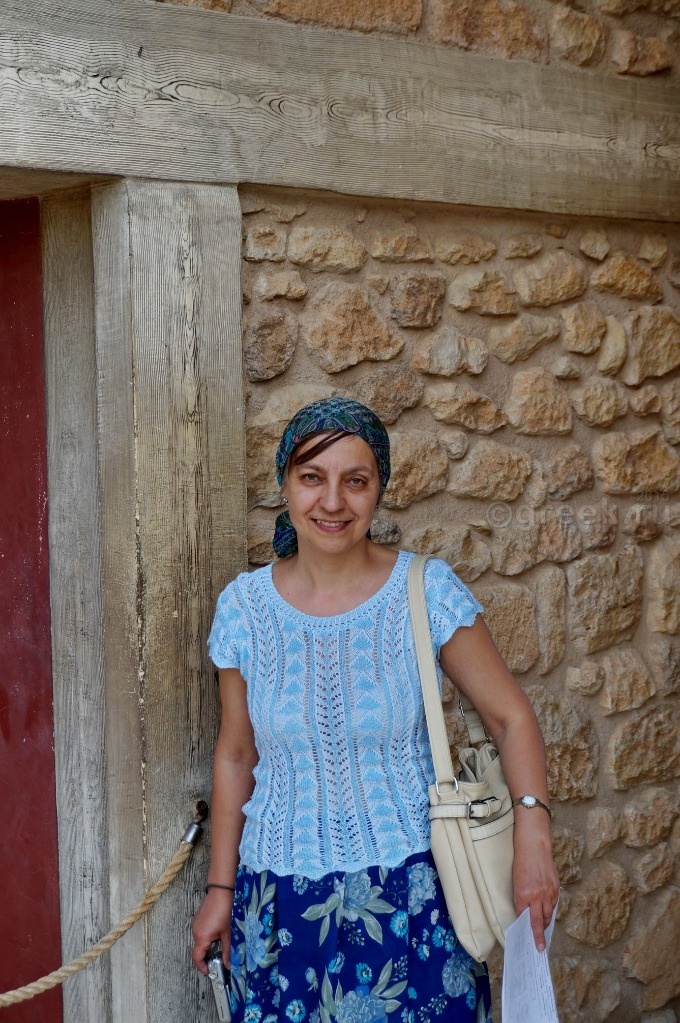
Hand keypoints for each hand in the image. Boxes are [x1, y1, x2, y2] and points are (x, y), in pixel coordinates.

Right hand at [191, 889, 232, 974]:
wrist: (221, 890)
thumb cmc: (225, 910)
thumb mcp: (228, 933)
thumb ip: (227, 950)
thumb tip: (228, 964)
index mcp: (201, 937)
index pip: (197, 958)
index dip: (202, 967)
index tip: (208, 971)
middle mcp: (195, 931)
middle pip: (199, 950)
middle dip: (208, 955)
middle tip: (219, 957)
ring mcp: (196, 924)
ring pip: (200, 940)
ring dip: (208, 945)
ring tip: (221, 942)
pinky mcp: (198, 918)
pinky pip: (201, 932)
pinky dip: (207, 936)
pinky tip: (218, 931)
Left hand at [512, 815, 559, 951]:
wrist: (534, 845)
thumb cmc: (520, 862)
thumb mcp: (516, 882)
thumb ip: (521, 899)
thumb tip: (524, 914)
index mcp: (524, 895)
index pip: (527, 920)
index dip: (531, 934)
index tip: (535, 946)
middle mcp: (538, 895)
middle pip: (540, 921)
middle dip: (540, 935)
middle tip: (540, 946)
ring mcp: (549, 891)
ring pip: (549, 914)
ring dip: (545, 922)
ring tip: (542, 930)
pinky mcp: (556, 886)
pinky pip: (554, 904)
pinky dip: (550, 909)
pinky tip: (547, 912)